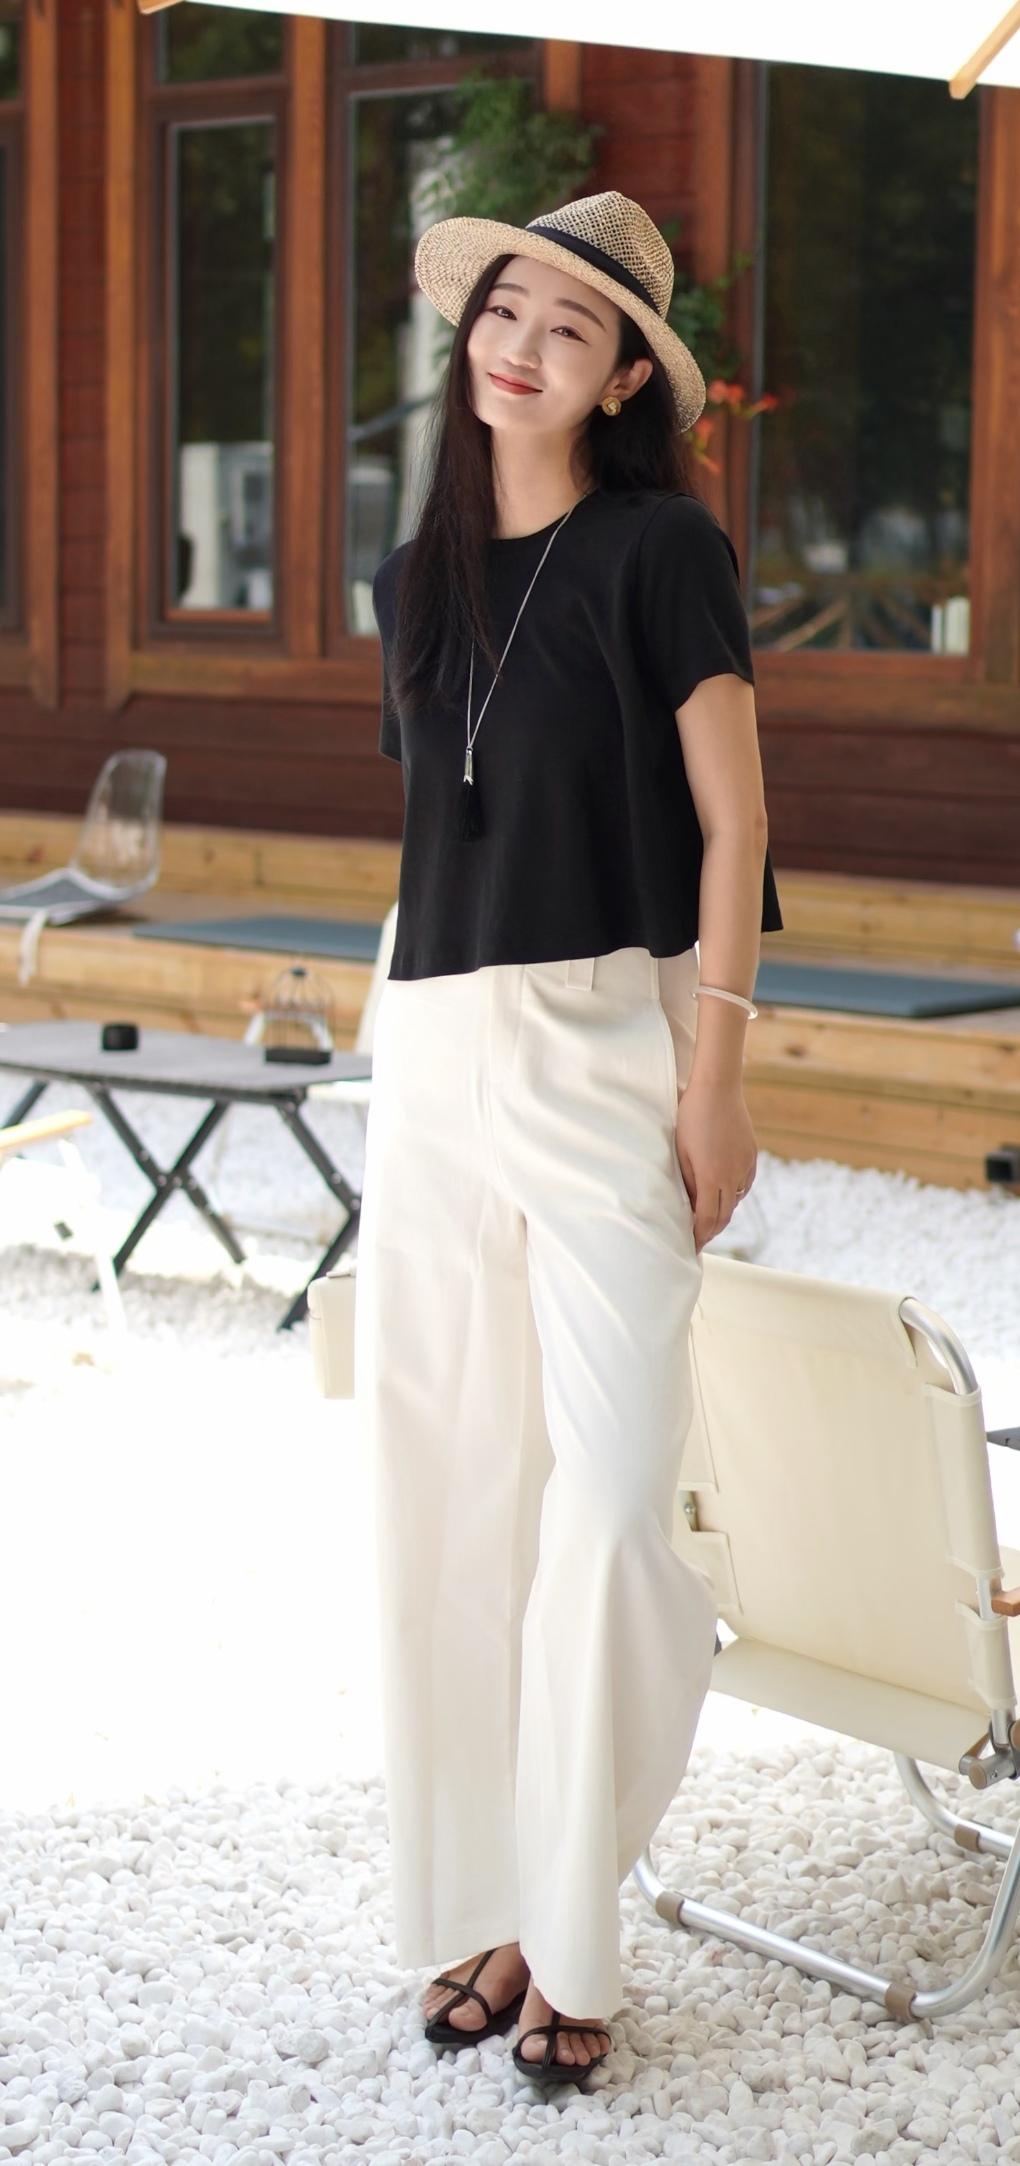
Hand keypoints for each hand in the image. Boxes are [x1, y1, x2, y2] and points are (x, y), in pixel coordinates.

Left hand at [674, 1078, 757, 1254]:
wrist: (717, 1089)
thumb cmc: (690, 1118)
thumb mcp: (680, 1152)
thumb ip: (688, 1182)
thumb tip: (691, 1206)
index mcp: (711, 1177)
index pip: (707, 1219)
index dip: (699, 1236)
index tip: (691, 1246)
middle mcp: (732, 1175)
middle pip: (724, 1216)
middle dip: (711, 1231)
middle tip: (699, 1239)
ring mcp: (745, 1166)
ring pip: (735, 1201)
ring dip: (722, 1213)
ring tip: (708, 1218)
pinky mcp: (751, 1156)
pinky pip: (743, 1185)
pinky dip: (733, 1195)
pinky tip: (723, 1194)